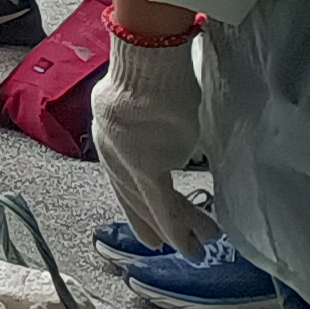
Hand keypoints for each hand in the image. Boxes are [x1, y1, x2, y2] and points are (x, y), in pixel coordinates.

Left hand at [90, 33, 212, 256]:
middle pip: (132, 193)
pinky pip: (164, 206)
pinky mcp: (146, 168)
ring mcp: (125, 160)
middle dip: (151, 220)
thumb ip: (149, 117)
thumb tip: (167, 117)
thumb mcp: (144, 96)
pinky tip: (190, 246)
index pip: (121, 173)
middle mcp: (111, 149)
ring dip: (179, 226)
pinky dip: (177, 228)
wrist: (149, 61)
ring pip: (152, 202)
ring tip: (201, 244)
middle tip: (165, 243)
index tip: (145, 217)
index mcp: (108, 130)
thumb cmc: (154, 67)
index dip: (134, 198)